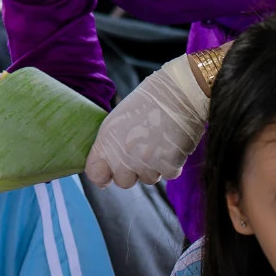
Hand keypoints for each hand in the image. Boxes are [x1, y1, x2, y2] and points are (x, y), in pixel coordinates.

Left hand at [84, 54, 208, 187]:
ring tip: (159, 142)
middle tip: (141, 151)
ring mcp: (146, 162)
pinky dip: (173, 163)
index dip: (103, 175)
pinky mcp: (169, 165)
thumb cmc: (148, 102)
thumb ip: (109, 145)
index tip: (109, 172)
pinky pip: (169, 174)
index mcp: (107, 142)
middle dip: (132, 171)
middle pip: (123, 182)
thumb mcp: (118, 120)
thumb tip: (107, 168)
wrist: (179, 92)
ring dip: (154, 167)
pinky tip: (172, 144)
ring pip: (148, 179)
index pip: (96, 175)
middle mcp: (124, 156)